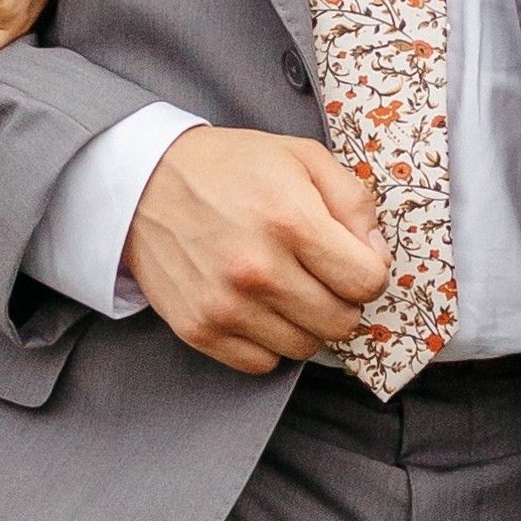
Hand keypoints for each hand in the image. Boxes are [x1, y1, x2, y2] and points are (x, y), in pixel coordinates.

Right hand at [124, 126, 388, 371]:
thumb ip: (353, 201)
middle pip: (341, 322)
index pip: (368, 282)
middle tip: (317, 274)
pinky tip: (256, 307)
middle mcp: (258, 269)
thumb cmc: (229, 167)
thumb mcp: (302, 157)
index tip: (349, 259)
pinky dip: (268, 341)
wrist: (143, 183)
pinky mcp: (200, 330)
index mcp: (290, 220)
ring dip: (303, 322)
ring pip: (304, 347)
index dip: (368, 271)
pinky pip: (262, 363)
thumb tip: (377, 255)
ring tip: (282, 287)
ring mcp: (226, 306)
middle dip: (340, 299)